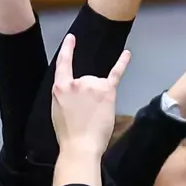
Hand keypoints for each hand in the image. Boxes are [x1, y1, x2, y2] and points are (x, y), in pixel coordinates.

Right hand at [50, 34, 131, 153]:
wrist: (80, 146)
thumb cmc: (68, 133)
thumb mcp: (57, 109)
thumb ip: (65, 94)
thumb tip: (76, 89)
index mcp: (60, 87)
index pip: (63, 64)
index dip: (67, 50)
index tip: (71, 38)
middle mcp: (77, 82)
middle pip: (86, 80)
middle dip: (88, 95)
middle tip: (85, 115)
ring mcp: (93, 85)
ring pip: (99, 85)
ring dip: (99, 97)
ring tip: (94, 115)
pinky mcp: (107, 92)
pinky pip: (115, 75)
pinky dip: (122, 63)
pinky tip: (127, 54)